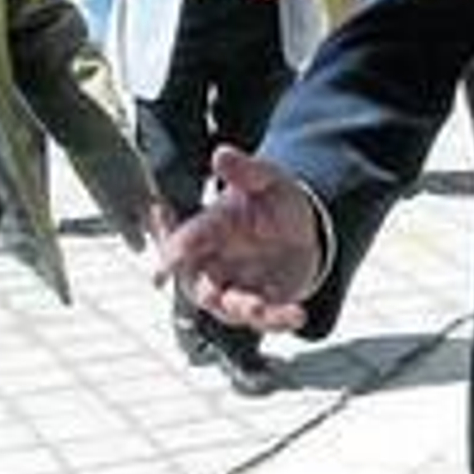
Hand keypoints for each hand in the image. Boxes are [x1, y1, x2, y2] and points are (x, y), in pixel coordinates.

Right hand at [155, 145, 322, 333]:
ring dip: (242, 309)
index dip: (173, 250)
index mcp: (209, 229)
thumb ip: (245, 170)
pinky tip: (298, 316)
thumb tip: (221, 153)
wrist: (306, 228)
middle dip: (203, 290)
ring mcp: (234, 287)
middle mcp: (214, 263)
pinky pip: (263, 318)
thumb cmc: (275, 202)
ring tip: (260, 307)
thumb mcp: (268, 179)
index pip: (184, 240)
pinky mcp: (258, 304)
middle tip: (213, 294)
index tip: (168, 261)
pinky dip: (278, 320)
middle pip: (195, 283)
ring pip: (227, 306)